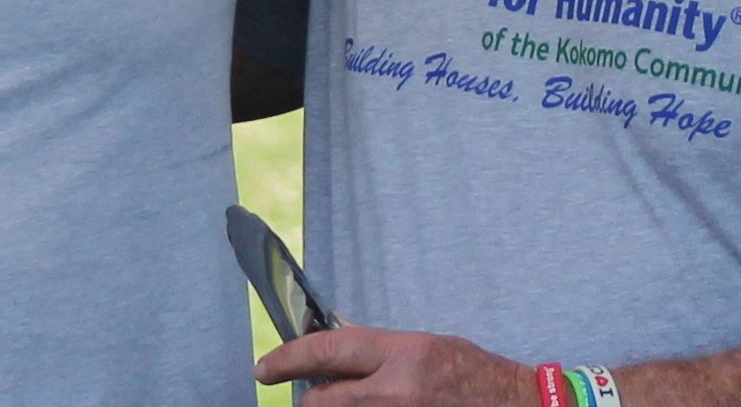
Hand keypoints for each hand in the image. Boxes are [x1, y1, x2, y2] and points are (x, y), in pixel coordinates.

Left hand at [257, 325, 535, 405]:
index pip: (328, 350)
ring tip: (356, 399)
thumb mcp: (429, 347)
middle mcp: (397, 392)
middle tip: (311, 396)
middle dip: (311, 400)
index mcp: (405, 355)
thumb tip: (337, 339)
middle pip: (321, 402)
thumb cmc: (478, 376)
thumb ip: (381, 349)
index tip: (263, 368)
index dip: (287, 359)